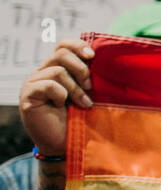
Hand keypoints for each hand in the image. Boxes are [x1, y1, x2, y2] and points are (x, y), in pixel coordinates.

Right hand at [18, 39, 94, 156]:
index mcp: (57, 68)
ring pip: (58, 70)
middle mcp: (43, 72)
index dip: (78, 45)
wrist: (67, 144)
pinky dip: (61, 95)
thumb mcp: (88, 93)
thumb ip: (90, 76)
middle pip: (62, 53)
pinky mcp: (28, 95)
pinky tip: (61, 106)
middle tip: (91, 87)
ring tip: (83, 103)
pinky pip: (48, 85)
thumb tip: (103, 58)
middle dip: (81, 69)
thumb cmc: (80, 118)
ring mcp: (33, 83)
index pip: (63, 45)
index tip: (93, 56)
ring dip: (76, 88)